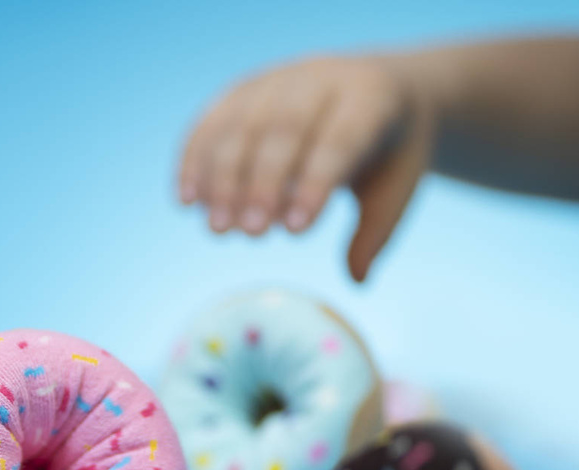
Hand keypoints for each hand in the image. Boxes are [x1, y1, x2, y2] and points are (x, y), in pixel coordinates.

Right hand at [178, 55, 435, 280]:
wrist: (373, 89)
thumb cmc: (383, 154)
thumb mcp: (393, 190)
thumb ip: (374, 234)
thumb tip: (357, 280)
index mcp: (369, 100)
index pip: (339, 140)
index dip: (314, 183)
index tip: (295, 231)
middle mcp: (319, 79)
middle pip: (284, 129)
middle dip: (263, 183)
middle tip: (250, 234)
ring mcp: (276, 81)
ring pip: (242, 125)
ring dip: (223, 178)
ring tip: (218, 229)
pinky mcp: (242, 92)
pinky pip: (212, 123)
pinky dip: (194, 160)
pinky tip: (186, 201)